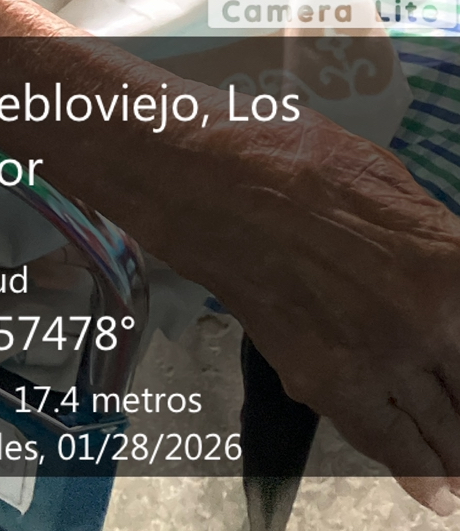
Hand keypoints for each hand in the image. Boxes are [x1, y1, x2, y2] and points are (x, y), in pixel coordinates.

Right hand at [162, 108, 459, 505]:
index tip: (459, 352)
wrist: (218, 188)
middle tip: (458, 399)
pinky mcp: (330, 387)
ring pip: (443, 432)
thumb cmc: (301, 164)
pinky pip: (390, 444)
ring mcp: (380, 364)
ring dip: (456, 449)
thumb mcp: (393, 183)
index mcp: (450, 266)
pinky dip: (420, 472)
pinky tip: (439, 490)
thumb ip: (436, 243)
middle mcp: (427, 326)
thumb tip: (448, 283)